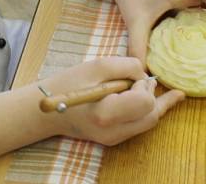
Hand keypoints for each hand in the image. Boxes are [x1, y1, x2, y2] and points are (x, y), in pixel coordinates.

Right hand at [37, 57, 184, 145]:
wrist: (46, 111)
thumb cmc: (68, 84)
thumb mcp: (97, 66)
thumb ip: (127, 66)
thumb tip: (145, 76)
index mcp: (106, 114)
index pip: (145, 102)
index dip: (144, 85)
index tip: (131, 76)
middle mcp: (113, 132)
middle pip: (152, 115)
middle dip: (151, 94)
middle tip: (141, 79)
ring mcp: (114, 139)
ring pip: (149, 122)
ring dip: (153, 102)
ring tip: (155, 87)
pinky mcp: (114, 139)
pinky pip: (139, 125)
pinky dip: (147, 111)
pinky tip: (158, 98)